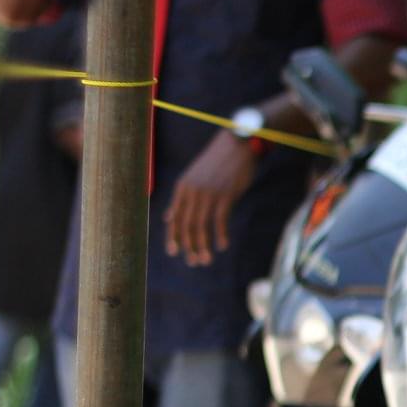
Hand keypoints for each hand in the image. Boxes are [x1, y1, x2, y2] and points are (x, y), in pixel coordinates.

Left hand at [165, 132, 257, 265]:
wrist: (239, 144)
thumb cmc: (218, 162)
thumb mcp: (194, 178)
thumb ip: (181, 199)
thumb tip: (168, 217)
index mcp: (182, 187)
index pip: (174, 217)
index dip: (173, 236)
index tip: (174, 253)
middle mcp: (192, 191)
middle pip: (186, 225)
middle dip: (189, 246)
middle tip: (195, 262)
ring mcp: (208, 193)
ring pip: (200, 226)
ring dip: (203, 246)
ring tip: (206, 260)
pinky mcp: (225, 195)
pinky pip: (219, 220)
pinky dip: (220, 235)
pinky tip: (223, 245)